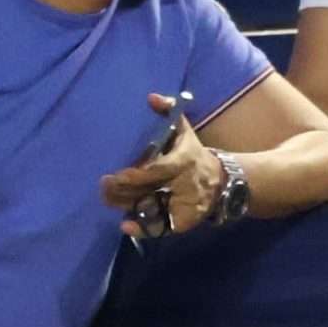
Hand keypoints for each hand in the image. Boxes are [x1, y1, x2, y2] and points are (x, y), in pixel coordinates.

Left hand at [99, 94, 221, 235]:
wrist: (223, 181)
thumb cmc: (194, 153)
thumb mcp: (185, 130)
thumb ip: (169, 112)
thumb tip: (151, 97)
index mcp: (185, 161)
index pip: (159, 170)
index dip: (137, 175)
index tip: (117, 174)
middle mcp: (185, 184)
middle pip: (150, 191)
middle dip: (124, 191)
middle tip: (105, 185)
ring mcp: (184, 203)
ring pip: (152, 208)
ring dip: (128, 207)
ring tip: (110, 199)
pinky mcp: (184, 220)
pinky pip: (162, 227)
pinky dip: (144, 229)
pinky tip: (127, 227)